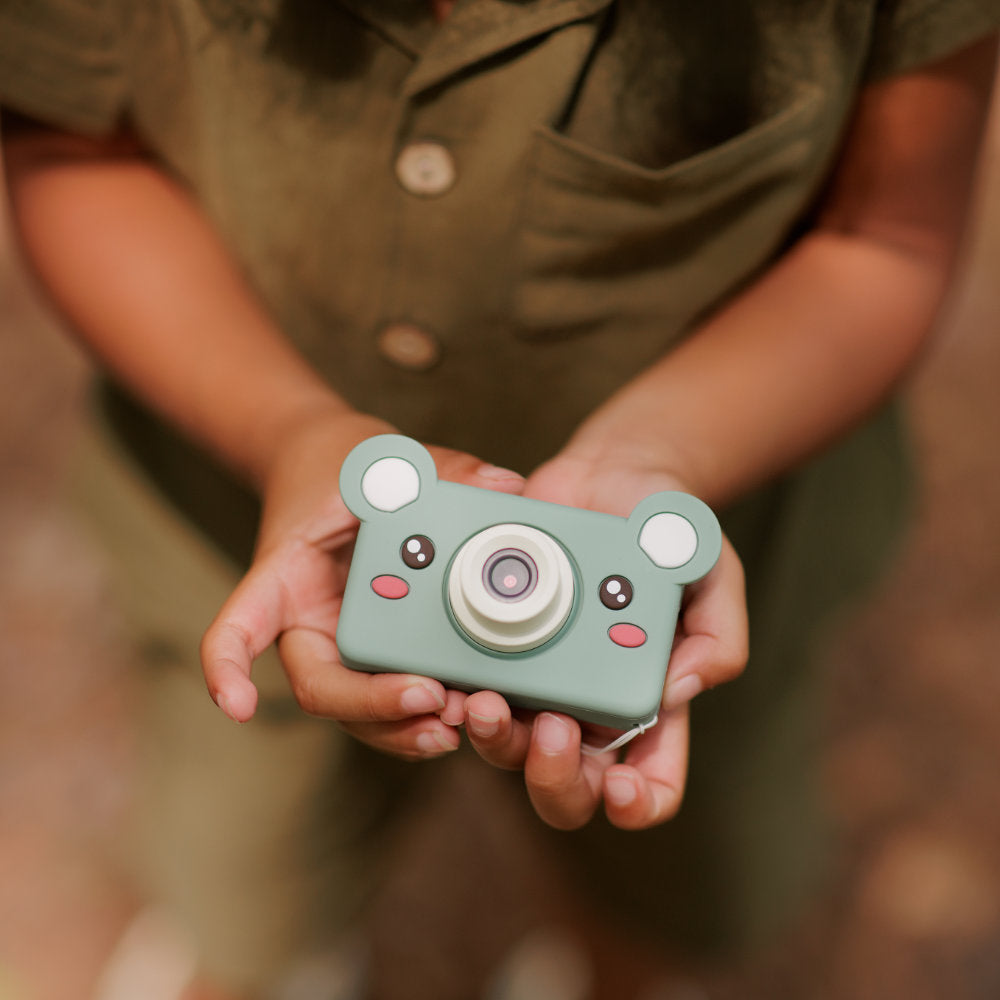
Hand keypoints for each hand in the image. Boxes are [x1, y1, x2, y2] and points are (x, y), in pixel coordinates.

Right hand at [200, 409, 523, 758]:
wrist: (346, 482)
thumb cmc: (350, 470)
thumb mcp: (389, 461)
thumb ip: (444, 468)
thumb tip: (503, 483)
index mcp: (285, 578)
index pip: (240, 625)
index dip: (228, 667)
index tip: (239, 705)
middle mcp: (309, 625)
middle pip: (321, 688)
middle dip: (372, 705)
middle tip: (430, 696)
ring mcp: (343, 646)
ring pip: (359, 711)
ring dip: (402, 729)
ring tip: (455, 724)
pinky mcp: (379, 656)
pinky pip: (393, 698)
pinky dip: (423, 715)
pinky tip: (467, 714)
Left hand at [463, 451, 746, 829]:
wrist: (610, 477)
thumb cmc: (668, 536)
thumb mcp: (712, 576)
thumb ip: (718, 638)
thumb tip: (674, 693)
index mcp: (647, 705)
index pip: (649, 784)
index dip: (636, 803)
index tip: (619, 786)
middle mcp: (589, 706)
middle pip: (569, 786)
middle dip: (554, 780)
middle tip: (552, 731)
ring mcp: (539, 678)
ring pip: (509, 746)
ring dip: (495, 740)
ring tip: (485, 701)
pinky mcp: (494, 645)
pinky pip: (469, 688)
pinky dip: (457, 696)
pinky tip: (453, 679)